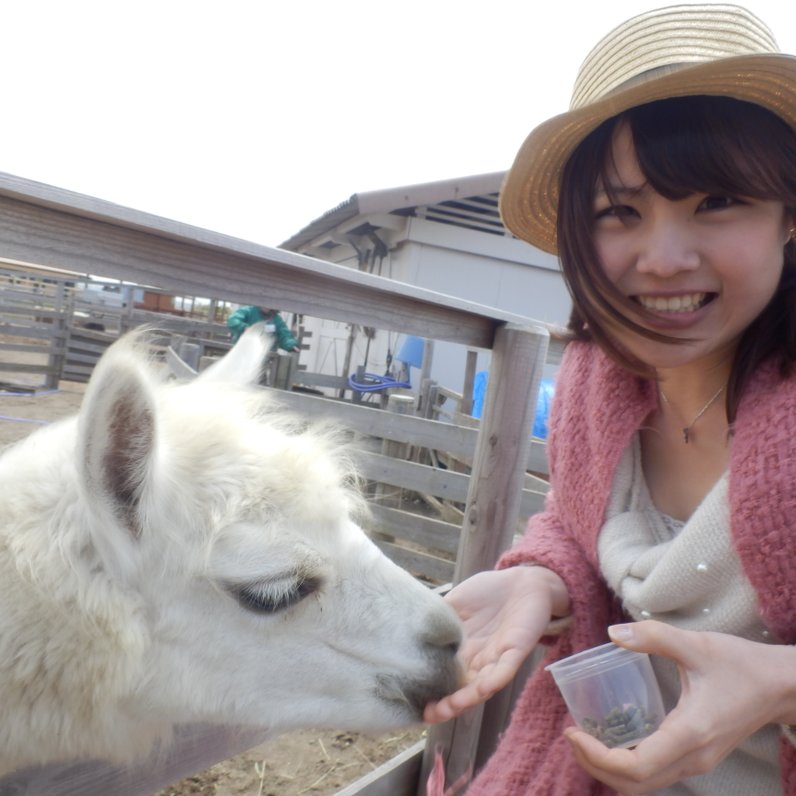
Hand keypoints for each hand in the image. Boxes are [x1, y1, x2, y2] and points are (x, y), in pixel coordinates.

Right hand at [423, 566, 566, 723]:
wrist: (522, 580)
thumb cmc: (489, 592)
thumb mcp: (456, 602)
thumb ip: (437, 617)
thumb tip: (411, 627)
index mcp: (464, 650)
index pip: (446, 678)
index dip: (433, 693)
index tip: (416, 704)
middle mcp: (480, 660)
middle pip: (463, 690)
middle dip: (448, 705)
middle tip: (430, 714)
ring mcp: (498, 657)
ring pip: (483, 686)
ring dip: (467, 699)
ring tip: (450, 707)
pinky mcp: (516, 650)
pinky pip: (506, 669)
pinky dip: (495, 679)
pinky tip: (482, 687)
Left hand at [565, 620, 795, 793]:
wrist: (781, 686)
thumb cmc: (741, 664)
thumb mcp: (696, 643)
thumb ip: (652, 636)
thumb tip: (612, 633)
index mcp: (690, 733)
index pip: (635, 767)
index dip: (597, 757)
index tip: (572, 732)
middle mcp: (693, 757)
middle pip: (635, 784)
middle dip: (595, 766)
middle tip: (570, 735)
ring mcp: (697, 762)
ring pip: (645, 785)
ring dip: (610, 770)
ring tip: (584, 738)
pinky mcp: (698, 757)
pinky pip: (656, 773)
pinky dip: (627, 765)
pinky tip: (612, 739)